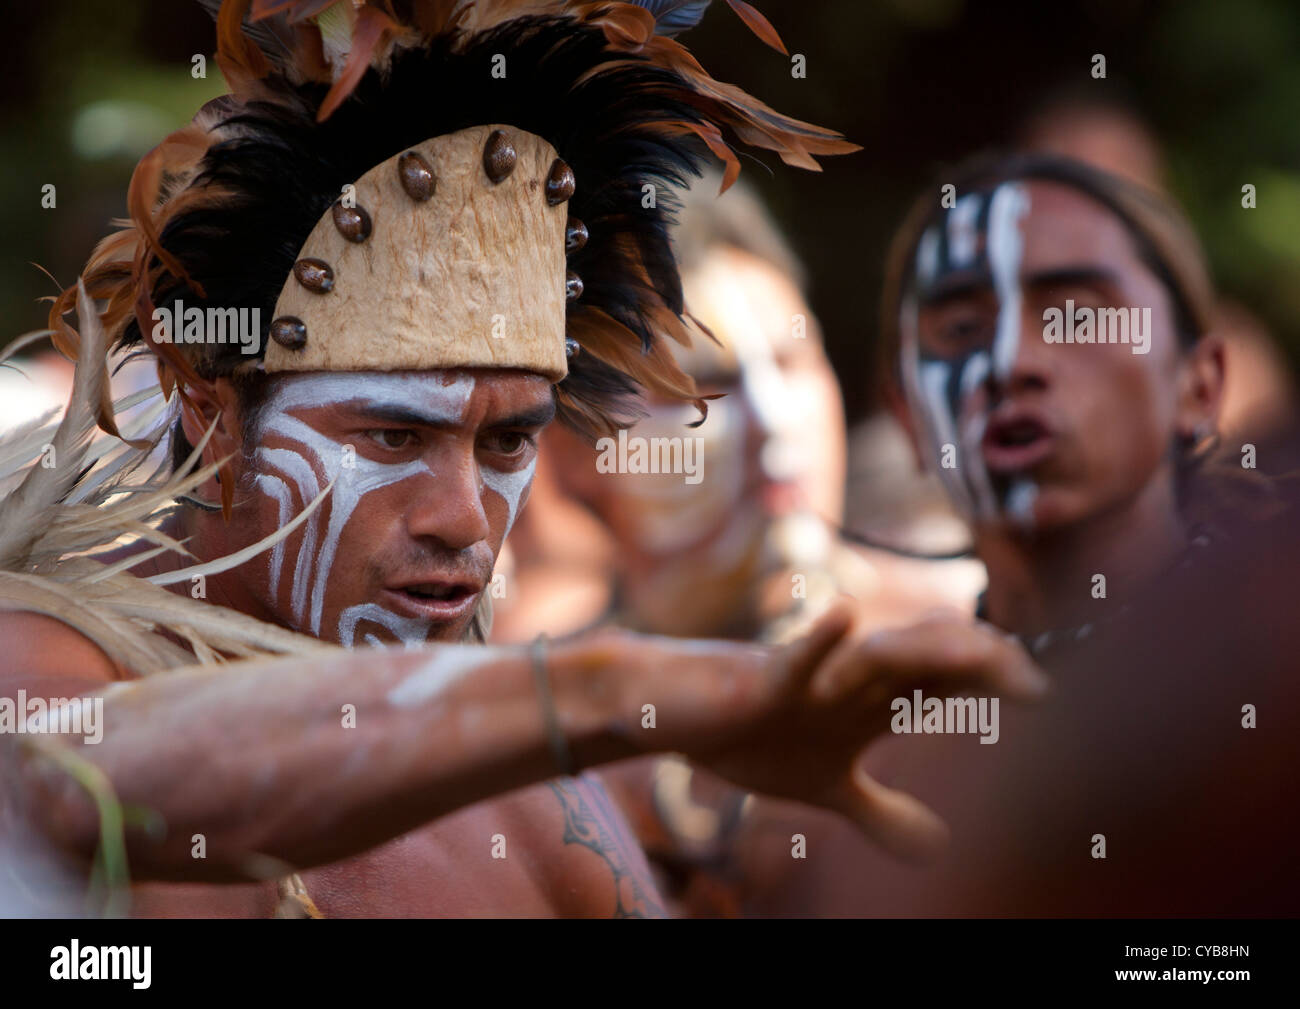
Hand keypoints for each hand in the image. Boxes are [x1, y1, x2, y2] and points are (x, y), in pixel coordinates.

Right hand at [656, 599, 1047, 861]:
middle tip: (1036, 689)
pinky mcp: (763, 678)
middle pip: (932, 656)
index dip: (999, 684)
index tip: (1050, 703)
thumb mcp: (825, 787)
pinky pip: (793, 655)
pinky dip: (819, 640)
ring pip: (878, 651)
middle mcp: (855, 678)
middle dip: (986, 664)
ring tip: (979, 656)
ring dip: (929, 650)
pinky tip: (844, 618)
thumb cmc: (753, 734)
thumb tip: (943, 847)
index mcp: (875, 701)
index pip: (950, 681)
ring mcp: (814, 674)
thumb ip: (881, 810)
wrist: (678, 712)